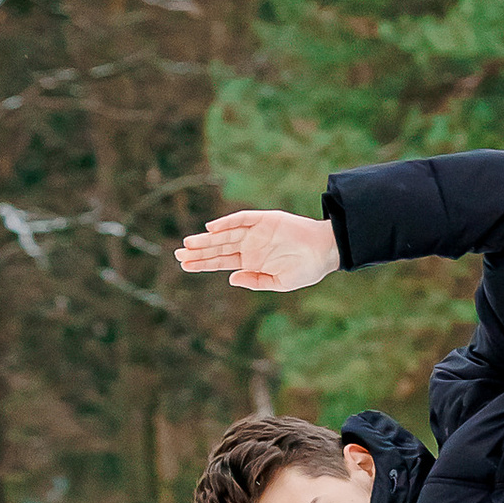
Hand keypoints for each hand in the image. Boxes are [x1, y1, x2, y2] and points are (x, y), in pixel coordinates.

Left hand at [174, 209, 340, 294]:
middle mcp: (249, 246)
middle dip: (198, 251)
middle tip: (177, 254)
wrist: (326, 251)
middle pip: (218, 248)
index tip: (184, 265)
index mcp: (251, 262)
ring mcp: (256, 232)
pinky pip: (242, 220)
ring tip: (188, 244)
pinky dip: (227, 222)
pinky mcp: (265, 219)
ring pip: (225, 235)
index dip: (202, 263)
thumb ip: (256, 280)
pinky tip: (212, 228)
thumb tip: (231, 278)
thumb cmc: (307, 269)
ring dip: (207, 239)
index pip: (220, 262)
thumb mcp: (281, 283)